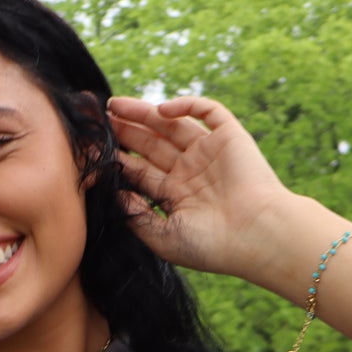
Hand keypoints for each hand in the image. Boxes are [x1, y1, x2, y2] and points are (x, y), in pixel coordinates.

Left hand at [106, 94, 294, 283]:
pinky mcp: (230, 137)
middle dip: (126, 131)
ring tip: (115, 106)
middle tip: (100, 120)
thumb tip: (114, 194)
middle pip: (152, 145)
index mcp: (178, 195)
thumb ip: (137, 216)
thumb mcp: (164, 237)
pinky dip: (186, 105)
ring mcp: (210, 153)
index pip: (142, 171)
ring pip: (172, 125)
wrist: (257, 236)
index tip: (94, 149)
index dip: (119, 158)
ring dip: (145, 114)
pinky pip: (207, 111)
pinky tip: (161, 109)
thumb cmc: (213, 246)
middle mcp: (192, 172)